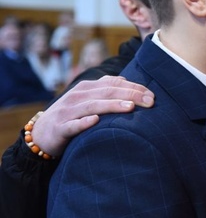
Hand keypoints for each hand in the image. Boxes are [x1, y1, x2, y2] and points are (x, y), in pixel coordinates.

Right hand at [31, 76, 154, 156]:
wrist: (40, 134)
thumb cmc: (72, 116)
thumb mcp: (88, 100)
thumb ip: (105, 91)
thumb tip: (126, 82)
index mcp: (87, 88)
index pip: (114, 83)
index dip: (134, 87)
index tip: (152, 95)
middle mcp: (77, 96)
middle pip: (107, 92)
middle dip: (130, 95)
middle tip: (150, 101)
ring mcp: (68, 112)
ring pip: (92, 106)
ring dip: (111, 106)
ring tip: (130, 107)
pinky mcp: (60, 128)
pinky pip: (72, 125)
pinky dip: (83, 123)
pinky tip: (95, 121)